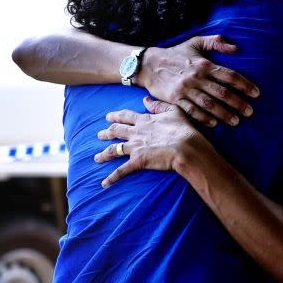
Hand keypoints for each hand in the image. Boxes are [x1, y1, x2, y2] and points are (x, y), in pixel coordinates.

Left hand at [94, 97, 211, 187]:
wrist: (186, 147)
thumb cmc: (183, 129)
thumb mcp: (173, 111)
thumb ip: (157, 105)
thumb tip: (145, 99)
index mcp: (144, 120)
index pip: (126, 116)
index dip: (116, 116)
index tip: (108, 117)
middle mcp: (136, 133)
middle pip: (116, 131)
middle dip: (106, 133)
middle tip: (99, 135)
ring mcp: (135, 147)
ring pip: (114, 150)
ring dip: (104, 154)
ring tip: (97, 158)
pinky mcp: (137, 161)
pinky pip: (121, 171)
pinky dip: (112, 177)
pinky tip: (104, 183)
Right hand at [136, 36, 259, 126]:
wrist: (148, 64)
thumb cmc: (175, 54)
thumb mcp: (195, 42)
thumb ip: (216, 43)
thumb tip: (236, 48)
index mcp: (204, 64)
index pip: (229, 75)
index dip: (245, 84)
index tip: (256, 93)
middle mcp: (196, 77)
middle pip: (222, 92)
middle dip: (238, 103)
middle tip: (250, 112)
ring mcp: (185, 89)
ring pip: (209, 104)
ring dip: (224, 113)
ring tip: (236, 121)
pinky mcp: (175, 99)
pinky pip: (191, 110)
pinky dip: (203, 118)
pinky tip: (214, 123)